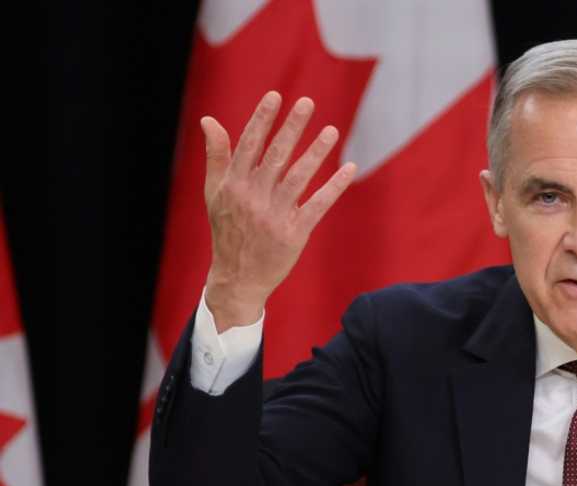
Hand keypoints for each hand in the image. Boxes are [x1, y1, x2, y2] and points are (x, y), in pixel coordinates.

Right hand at [200, 91, 356, 330]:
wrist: (237, 278)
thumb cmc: (227, 230)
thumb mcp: (214, 193)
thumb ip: (216, 156)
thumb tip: (209, 120)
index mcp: (233, 185)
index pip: (249, 145)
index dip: (262, 120)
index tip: (275, 96)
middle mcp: (253, 198)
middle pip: (275, 156)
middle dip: (291, 128)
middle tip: (307, 102)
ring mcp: (274, 216)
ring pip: (298, 178)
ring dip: (316, 152)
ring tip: (332, 130)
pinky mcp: (294, 234)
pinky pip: (317, 205)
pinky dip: (333, 187)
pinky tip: (348, 169)